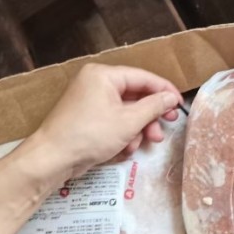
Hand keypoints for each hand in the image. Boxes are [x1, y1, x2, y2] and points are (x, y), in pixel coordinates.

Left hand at [31, 64, 181, 177]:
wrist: (52, 159)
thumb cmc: (90, 135)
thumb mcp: (129, 121)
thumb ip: (154, 106)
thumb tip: (171, 98)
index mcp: (104, 75)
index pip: (143, 77)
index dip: (165, 91)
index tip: (180, 105)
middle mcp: (96, 83)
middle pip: (136, 95)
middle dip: (151, 115)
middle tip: (166, 126)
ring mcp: (91, 100)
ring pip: (127, 110)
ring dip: (139, 128)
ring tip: (146, 142)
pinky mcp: (88, 117)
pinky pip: (115, 120)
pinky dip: (124, 133)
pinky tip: (126, 147)